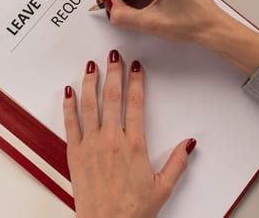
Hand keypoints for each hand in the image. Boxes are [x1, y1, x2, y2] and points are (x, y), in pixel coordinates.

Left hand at [63, 51, 195, 217]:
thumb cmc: (132, 210)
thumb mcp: (162, 187)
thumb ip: (177, 163)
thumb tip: (189, 143)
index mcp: (134, 146)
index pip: (136, 104)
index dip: (136, 82)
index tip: (136, 67)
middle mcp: (111, 140)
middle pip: (113, 98)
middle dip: (114, 73)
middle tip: (114, 56)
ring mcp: (91, 145)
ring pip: (90, 105)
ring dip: (91, 82)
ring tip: (92, 65)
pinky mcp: (75, 153)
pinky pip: (70, 123)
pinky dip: (69, 105)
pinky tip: (69, 91)